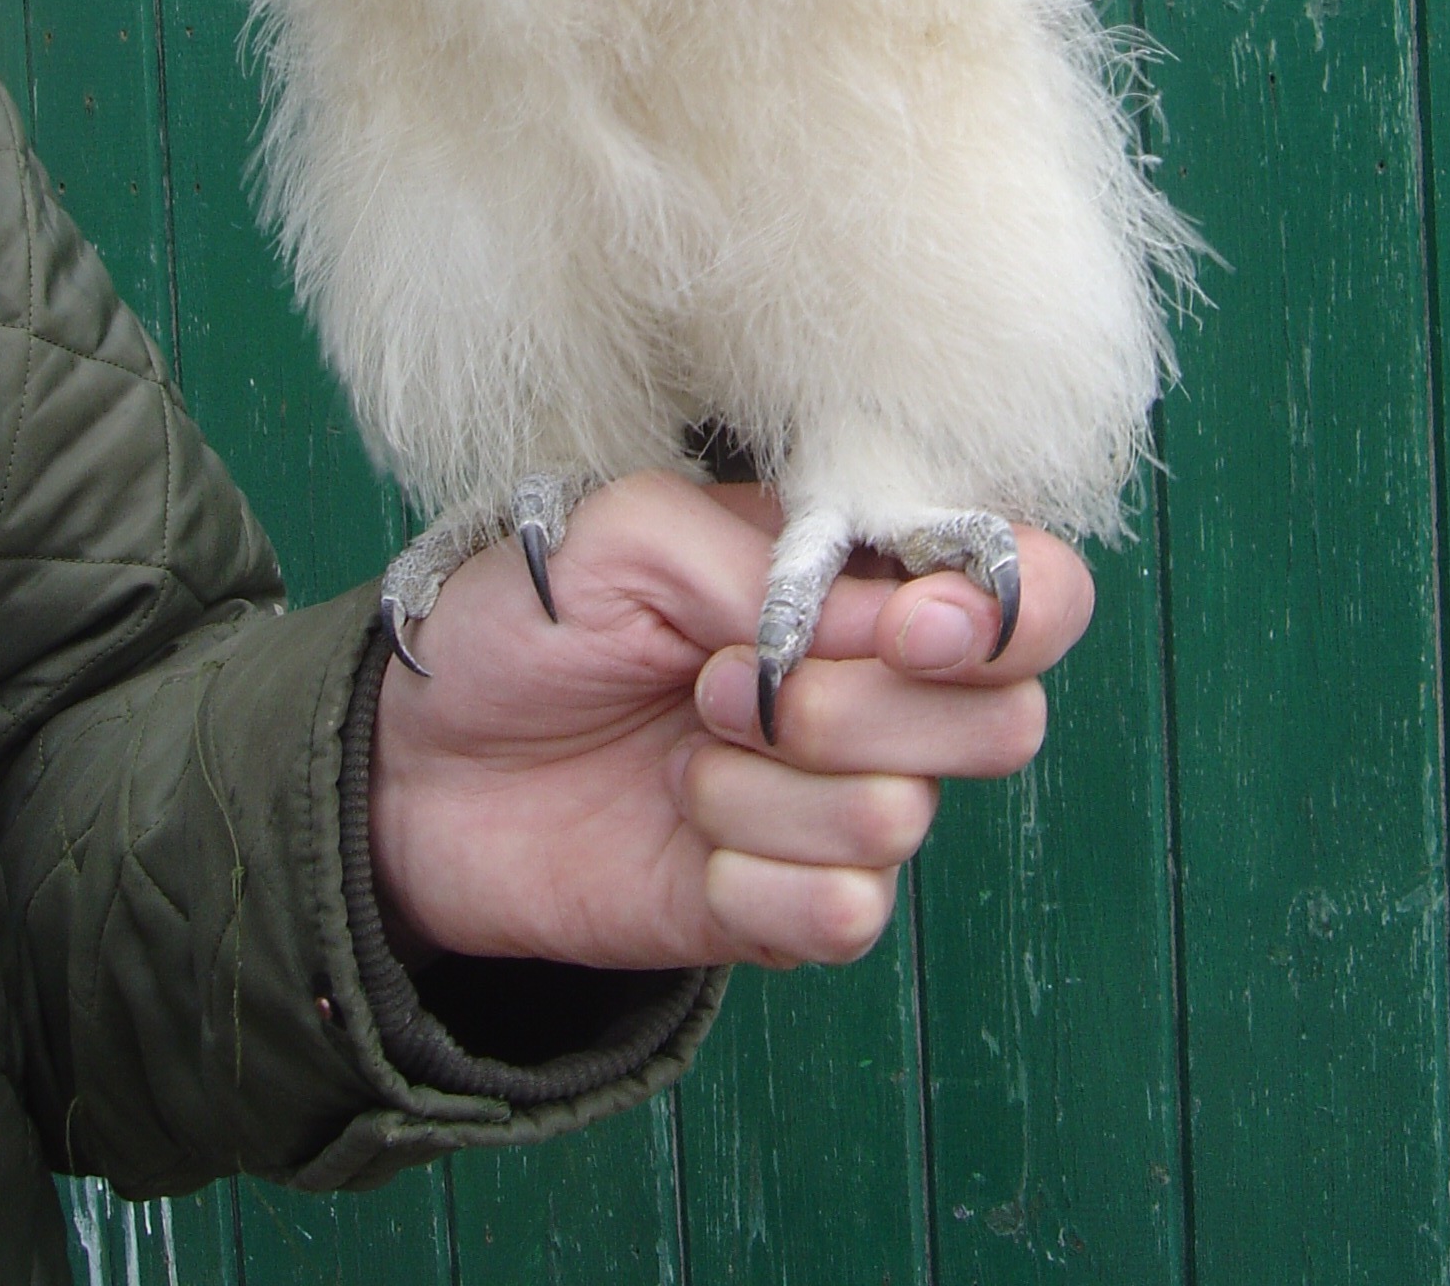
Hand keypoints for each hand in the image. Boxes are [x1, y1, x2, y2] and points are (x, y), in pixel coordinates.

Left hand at [367, 472, 1092, 970]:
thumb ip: (766, 566)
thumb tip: (889, 630)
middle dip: (863, 706)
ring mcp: (837, 802)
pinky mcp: (786, 905)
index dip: (1005, 614)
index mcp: (859, 572)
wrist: (415, 757)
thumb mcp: (627, 534)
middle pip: (1004, 718)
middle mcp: (877, 687)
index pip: (1033, 589)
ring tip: (677, 749)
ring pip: (902, 817)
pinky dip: (751, 877)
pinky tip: (681, 841)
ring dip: (767, 788)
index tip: (907, 625)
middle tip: (722, 684)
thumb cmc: (525, 615)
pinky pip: (844, 914)